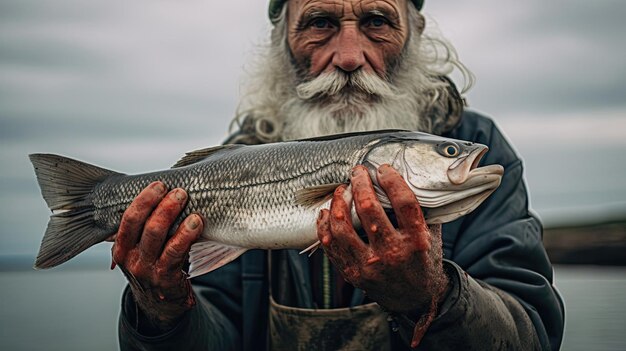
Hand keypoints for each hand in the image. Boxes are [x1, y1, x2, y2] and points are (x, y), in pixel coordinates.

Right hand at [111, 181, 202, 331]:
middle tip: (179, 191)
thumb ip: (145, 228)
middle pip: (142, 224)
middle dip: (160, 203)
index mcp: (121, 248)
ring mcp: (146, 269)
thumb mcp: (141, 250)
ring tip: (187, 201)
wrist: (162, 303)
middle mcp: (130, 258)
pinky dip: (186, 234)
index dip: (144, 200)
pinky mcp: (164, 278)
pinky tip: (196, 222)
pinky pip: (175, 251)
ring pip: (157, 235)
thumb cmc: (155, 267)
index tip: (159, 185)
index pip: (128, 219)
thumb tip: (164, 194)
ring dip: (172, 214)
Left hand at [316, 164, 447, 346]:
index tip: (382, 169)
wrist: (415, 299)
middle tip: (358, 172)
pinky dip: (324, 224)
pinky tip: (326, 211)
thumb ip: (423, 211)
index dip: (391, 180)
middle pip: (369, 209)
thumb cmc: (423, 262)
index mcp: (416, 242)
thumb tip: (410, 179)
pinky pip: (330, 244)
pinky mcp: (352, 273)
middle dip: (360, 183)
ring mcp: (369, 265)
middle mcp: (392, 254)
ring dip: (338, 202)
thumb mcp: (432, 237)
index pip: (403, 203)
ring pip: (342, 226)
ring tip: (341, 190)